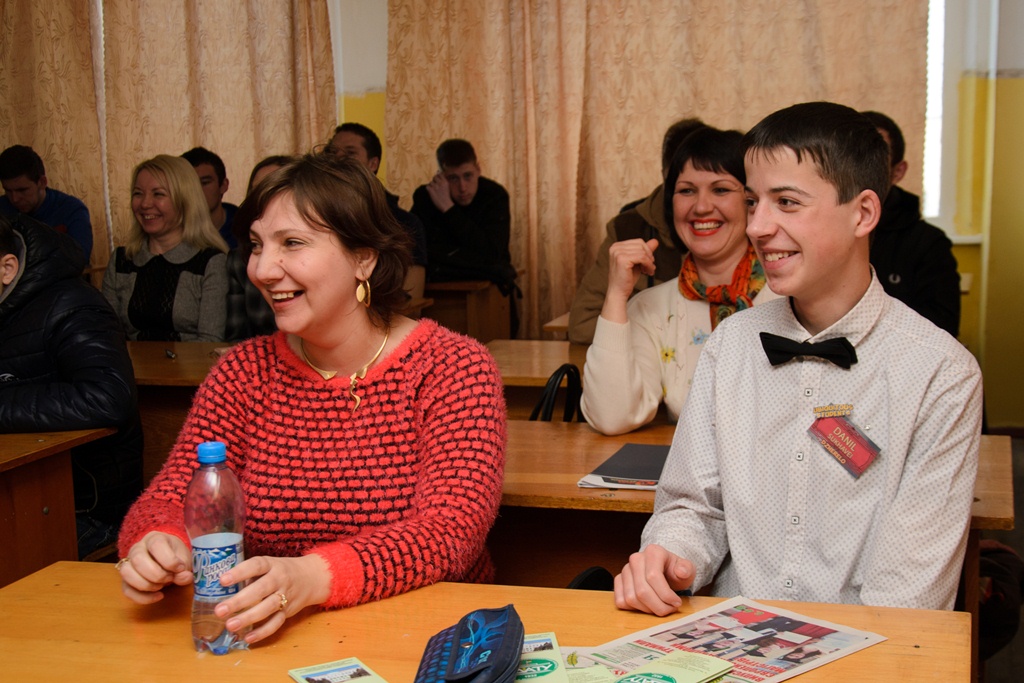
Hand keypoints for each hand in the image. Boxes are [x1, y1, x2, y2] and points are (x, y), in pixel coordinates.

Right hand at [119, 531, 191, 604]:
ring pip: (126, 573)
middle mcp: (137, 548)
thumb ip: (184, 569)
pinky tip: (158, 596)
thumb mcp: (184, 559)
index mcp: (154, 538)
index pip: (156, 545)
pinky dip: (142, 597)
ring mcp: (128, 563)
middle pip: (138, 559)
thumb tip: (185, 578)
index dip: (169, 560)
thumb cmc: (175, 556)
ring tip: (161, 586)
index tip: (180, 568)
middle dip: (156, 574)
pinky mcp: (126, 580)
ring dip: (146, 585)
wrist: (167, 558)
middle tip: (169, 578)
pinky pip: (126, 590)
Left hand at [213, 554, 331, 644]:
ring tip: (230, 625)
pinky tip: (247, 638)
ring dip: (248, 618)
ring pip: (268, 608)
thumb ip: (249, 575)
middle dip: (239, 601)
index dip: (239, 572)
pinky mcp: (288, 612)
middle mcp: (280, 579)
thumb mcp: (269, 565)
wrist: (312, 577)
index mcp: (272, 565)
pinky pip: (276, 623)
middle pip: (260, 590)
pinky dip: (262, 632)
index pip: (256, 565)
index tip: (222, 581)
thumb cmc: (281, 571)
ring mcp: (285, 596)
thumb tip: (221, 587)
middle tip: (219, 610)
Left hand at [426, 171, 454, 211]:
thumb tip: (439, 177)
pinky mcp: (431, 191)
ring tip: (434, 190)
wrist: (446, 205)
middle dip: (434, 181)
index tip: (437, 179)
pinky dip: (428, 189)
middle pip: (434, 177)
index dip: (438, 176)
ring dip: (431, 186)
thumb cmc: (447, 197)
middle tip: (435, 185)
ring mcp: (435, 187)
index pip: (440, 174)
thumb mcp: (448, 188)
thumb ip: (444, 182)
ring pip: (430, 182)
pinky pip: (427, 187)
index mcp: (445, 182)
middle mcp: (440, 183)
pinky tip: (431, 192)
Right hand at [600, 238, 658, 323]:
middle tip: (650, 267)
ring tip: (648, 271)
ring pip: (642, 251)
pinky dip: (648, 264)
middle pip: (641, 244)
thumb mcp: (637, 262)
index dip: (647, 251)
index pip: (638, 242)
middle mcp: (615, 247)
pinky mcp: (622, 259)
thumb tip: (655, 241)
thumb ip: (645, 251)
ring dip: (649, 262)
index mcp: (617, 246)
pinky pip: (642, 257)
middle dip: (649, 256)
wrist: (618, 292)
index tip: (649, 262)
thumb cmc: (626, 278)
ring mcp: (618, 253)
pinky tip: (648, 271)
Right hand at [613, 544, 694, 615]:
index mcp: (653, 552)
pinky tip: (647, 606)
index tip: (676, 603)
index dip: (665, 594)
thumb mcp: (687, 569)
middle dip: (658, 606)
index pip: (653, 576)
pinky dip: (635, 609)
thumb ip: (686, 569)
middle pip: (642, 591)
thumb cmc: (675, 570)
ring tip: (660, 607)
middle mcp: (636, 559)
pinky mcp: (619, 581)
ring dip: (648, 609)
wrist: (665, 570)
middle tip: (670, 609)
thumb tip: (681, 571)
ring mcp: (625, 570)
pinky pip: (621, 601)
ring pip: (631, 598)